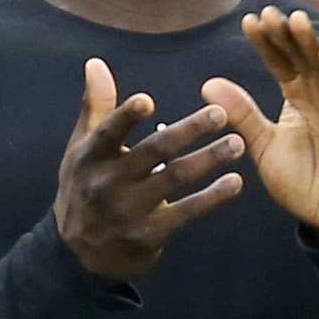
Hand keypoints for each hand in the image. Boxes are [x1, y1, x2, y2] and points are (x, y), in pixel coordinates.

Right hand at [52, 57, 245, 282]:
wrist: (80, 255)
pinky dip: (212, 198)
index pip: (109, 133)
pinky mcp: (149, 235)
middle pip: (153, 152)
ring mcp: (129, 211)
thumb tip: (96, 63)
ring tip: (238, 143)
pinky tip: (235, 183)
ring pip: (175, 180)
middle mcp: (108, 183)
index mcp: (90, 157)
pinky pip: (186, 213)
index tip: (148, 102)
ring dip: (209, 160)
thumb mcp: (81, 150)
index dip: (126, 117)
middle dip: (189, 132)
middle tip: (221, 114)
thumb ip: (95, 107)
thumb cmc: (85, 188)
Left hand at [203, 7, 318, 243]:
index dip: (266, 44)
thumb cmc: (304, 182)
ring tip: (296, 20)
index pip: (280, 65)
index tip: (248, 21)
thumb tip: (208, 84)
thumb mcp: (263, 147)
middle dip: (287, 36)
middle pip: (302, 60)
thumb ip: (242, 115)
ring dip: (311, 45)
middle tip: (269, 12)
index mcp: (297, 101)